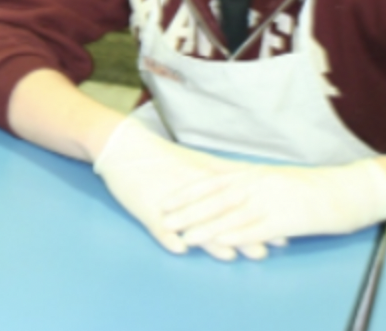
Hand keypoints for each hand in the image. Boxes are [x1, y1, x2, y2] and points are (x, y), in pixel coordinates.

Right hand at [93, 118, 263, 260]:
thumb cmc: (158, 155)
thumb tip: (248, 176)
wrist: (124, 147)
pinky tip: (179, 249)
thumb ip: (219, 172)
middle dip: (240, 235)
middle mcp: (189, 192)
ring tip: (227, 256)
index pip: (235, 205)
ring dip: (209, 241)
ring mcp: (167, 201)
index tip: (279, 236)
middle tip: (263, 253)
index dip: (256, 221)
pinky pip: (157, 224)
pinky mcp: (145, 207)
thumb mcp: (193, 160)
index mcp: (201, 180)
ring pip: (190, 223)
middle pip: (217, 217)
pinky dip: (168, 237)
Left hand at [161, 158, 385, 251]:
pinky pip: (255, 228)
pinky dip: (235, 235)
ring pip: (230, 215)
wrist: (341, 190)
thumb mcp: (270, 179)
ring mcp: (269, 201)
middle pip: (214, 199)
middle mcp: (255, 186)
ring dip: (205, 226)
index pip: (211, 182)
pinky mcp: (284, 219)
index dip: (186, 192)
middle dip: (187, 210)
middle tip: (163, 219)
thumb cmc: (304, 187)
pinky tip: (220, 241)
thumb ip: (247, 184)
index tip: (164, 200)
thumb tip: (224, 186)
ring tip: (183, 236)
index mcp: (251, 175)